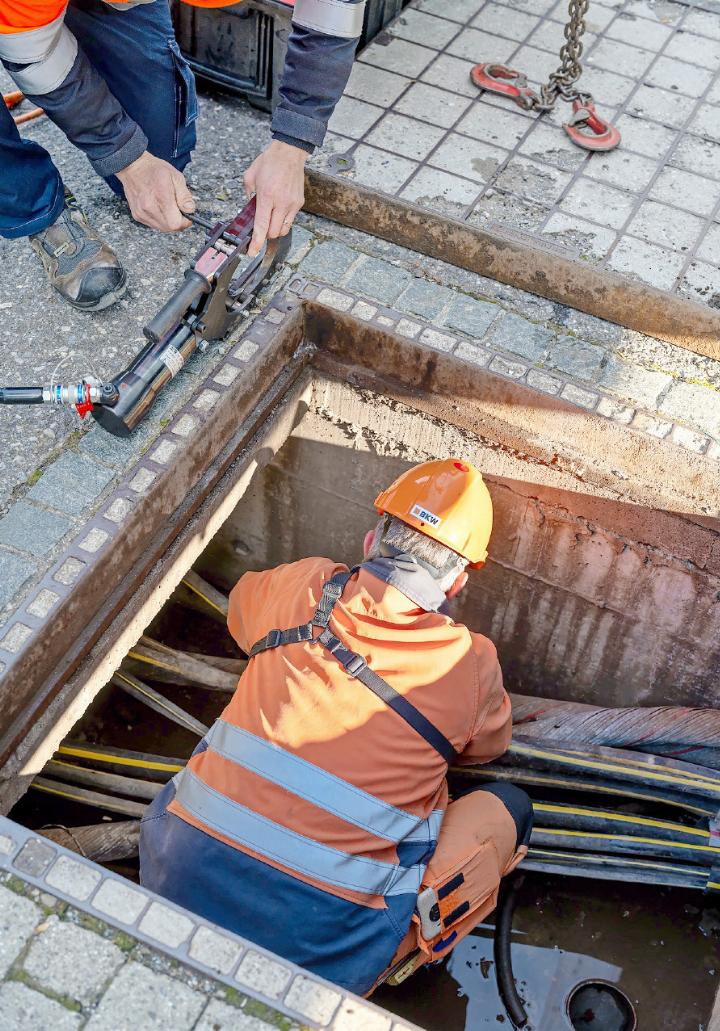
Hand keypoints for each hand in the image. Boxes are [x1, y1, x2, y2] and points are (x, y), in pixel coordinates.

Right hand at [117, 151, 194, 232]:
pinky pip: (153, 224)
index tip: (186, 213)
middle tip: (177, 208)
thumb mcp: (176, 177)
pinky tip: (158, 207)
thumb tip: (190, 210)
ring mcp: (142, 213)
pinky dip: (159, 219)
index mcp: (161, 197)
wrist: (132, 166)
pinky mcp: (137, 215)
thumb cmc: (154, 169)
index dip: (184, 221)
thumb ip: (185, 196)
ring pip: (162, 228)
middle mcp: (149, 208)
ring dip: (168, 220)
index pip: (176, 224)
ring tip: (166, 205)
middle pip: (170, 228)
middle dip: (177, 221)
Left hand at [243, 140, 307, 256]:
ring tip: (270, 220)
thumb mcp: (250, 177)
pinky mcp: (299, 203)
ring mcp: (292, 204)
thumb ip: (247, 194)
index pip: (261, 226)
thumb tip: (249, 208)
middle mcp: (281, 202)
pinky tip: (278, 210)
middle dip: (266, 235)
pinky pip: (290, 220)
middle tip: (261, 229)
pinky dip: (283, 220)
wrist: (289, 152)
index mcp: (266, 196)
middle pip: (273, 232)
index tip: (252, 252)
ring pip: (283, 230)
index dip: (256, 242)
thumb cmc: (269, 162)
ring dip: (275, 230)